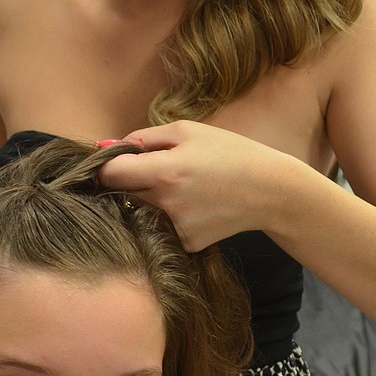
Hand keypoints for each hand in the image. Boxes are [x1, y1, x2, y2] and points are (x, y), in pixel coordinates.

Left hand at [97, 121, 275, 249]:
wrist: (270, 191)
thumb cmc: (230, 153)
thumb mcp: (187, 131)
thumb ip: (143, 138)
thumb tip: (107, 146)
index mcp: (165, 172)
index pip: (109, 174)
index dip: (105, 165)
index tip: (112, 161)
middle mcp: (167, 204)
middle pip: (121, 194)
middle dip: (127, 181)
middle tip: (152, 170)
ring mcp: (176, 228)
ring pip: (140, 212)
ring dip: (147, 199)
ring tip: (178, 186)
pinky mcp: (186, 244)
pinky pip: (161, 227)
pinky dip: (168, 215)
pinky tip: (193, 205)